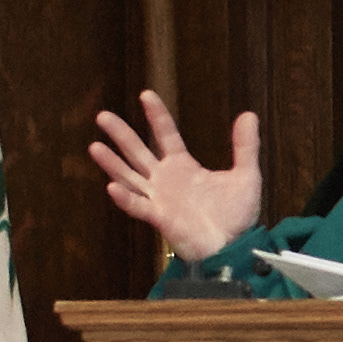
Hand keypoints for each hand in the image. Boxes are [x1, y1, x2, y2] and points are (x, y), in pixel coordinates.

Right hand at [86, 89, 263, 263]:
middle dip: (121, 134)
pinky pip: (138, 207)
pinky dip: (125, 198)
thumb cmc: (236, 215)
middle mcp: (165, 180)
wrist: (235, 246)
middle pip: (138, 152)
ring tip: (94, 146)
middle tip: (102, 116)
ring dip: (112, 163)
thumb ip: (245, 147)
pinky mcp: (159, 218)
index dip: (157, 115)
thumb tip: (248, 114)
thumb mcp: (245, 176)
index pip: (166, 134)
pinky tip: (112, 187)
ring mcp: (159, 199)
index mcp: (183, 166)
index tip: (146, 94)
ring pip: (129, 177)